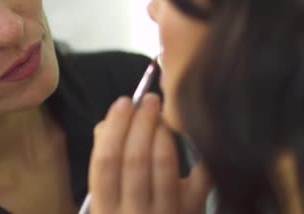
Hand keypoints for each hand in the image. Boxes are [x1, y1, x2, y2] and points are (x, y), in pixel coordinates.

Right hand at [88, 94, 209, 213]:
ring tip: (164, 113)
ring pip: (163, 166)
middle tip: (149, 99)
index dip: (114, 128)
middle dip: (142, 123)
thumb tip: (107, 125)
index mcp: (104, 211)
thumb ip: (103, 168)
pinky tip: (193, 133)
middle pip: (134, 159)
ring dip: (163, 133)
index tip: (123, 102)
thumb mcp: (105, 205)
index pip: (105, 162)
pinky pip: (199, 179)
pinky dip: (199, 154)